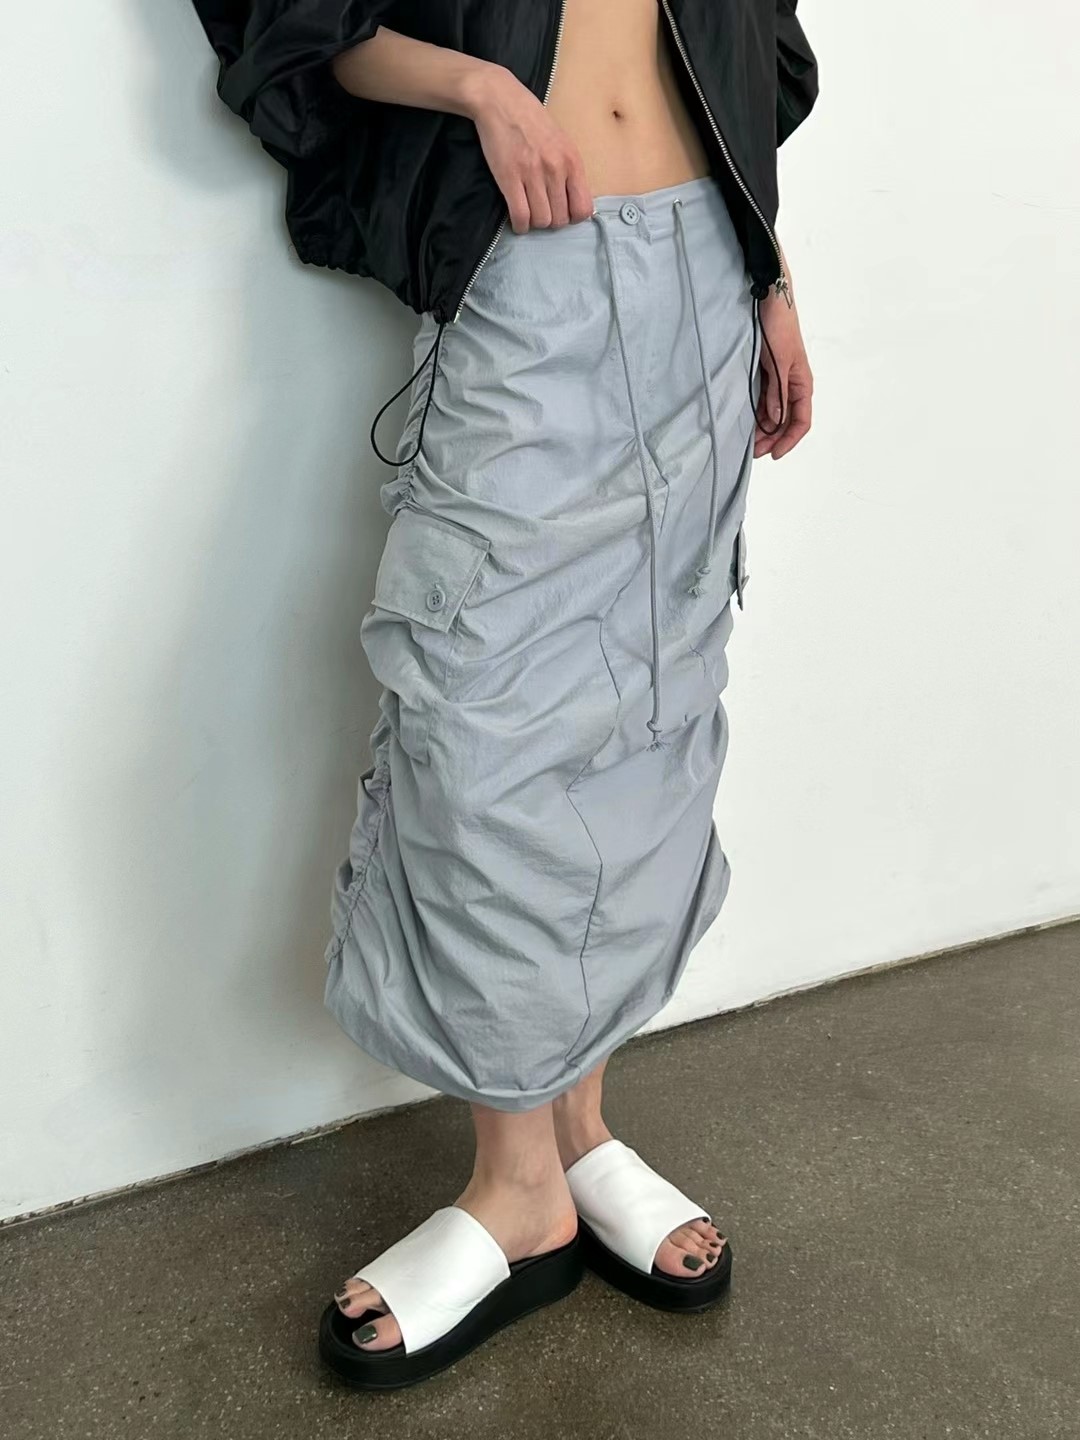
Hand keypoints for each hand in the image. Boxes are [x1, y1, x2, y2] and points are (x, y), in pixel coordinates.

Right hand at [466, 68, 593, 232]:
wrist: (500, 101)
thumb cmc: (531, 119)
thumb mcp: (561, 141)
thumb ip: (568, 168)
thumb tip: (574, 199)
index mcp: (572, 160)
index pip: (583, 208)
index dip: (573, 217)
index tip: (563, 212)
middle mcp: (556, 169)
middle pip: (560, 219)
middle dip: (551, 220)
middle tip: (542, 211)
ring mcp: (533, 174)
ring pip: (542, 221)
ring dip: (535, 222)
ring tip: (529, 212)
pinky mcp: (510, 178)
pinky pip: (521, 216)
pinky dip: (520, 225)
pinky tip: (518, 221)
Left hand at [753, 287, 812, 460]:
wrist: (768, 298)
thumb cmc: (779, 325)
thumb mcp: (779, 360)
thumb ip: (777, 391)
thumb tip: (775, 419)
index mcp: (802, 382)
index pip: (801, 421)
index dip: (789, 440)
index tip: (773, 454)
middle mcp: (791, 384)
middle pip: (785, 422)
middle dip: (772, 439)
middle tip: (753, 453)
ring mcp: (777, 380)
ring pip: (773, 414)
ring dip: (762, 429)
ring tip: (746, 442)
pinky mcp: (764, 374)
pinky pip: (762, 401)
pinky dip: (755, 414)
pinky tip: (743, 422)